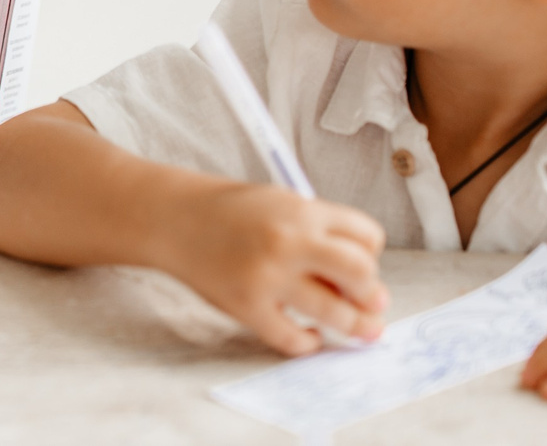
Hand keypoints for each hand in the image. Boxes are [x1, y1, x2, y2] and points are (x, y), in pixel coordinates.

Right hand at [168, 180, 388, 355]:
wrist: (174, 218)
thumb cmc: (232, 211)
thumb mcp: (281, 204)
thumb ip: (319, 234)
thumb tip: (361, 285)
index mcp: (302, 211)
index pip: (367, 236)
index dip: (371, 252)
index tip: (363, 264)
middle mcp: (290, 242)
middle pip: (361, 274)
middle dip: (372, 294)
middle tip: (372, 304)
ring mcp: (268, 277)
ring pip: (334, 313)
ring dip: (354, 325)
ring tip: (358, 329)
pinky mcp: (247, 306)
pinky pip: (292, 339)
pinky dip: (308, 342)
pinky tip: (308, 334)